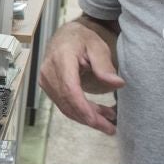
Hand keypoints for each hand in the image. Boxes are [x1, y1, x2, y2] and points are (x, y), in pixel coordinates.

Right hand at [37, 19, 122, 133]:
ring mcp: (46, 81)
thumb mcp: (97, 46)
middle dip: (89, 118)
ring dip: (87, 117)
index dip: (83, 107)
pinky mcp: (49, 87)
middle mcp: (49, 72)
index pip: (70, 89)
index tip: (97, 120)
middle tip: (110, 128)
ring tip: (108, 122)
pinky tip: (97, 114)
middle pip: (68, 102)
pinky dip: (81, 112)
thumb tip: (118, 84)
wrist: (67, 35)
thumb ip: (105, 65)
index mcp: (61, 59)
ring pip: (66, 107)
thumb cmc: (83, 38)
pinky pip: (64, 105)